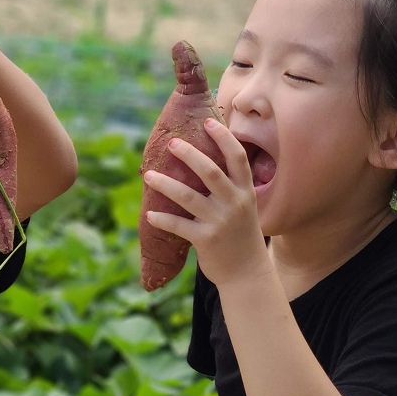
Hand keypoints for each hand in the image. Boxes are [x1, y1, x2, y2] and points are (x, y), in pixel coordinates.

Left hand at [144, 119, 269, 286]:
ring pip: (188, 197)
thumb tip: (200, 159)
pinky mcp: (206, 240)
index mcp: (245, 191)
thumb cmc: (240, 234)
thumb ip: (228, 186)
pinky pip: (179, 226)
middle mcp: (235, 203)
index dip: (223, 138)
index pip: (237, 158)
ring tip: (148, 175)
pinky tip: (149, 214)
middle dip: (189, 154)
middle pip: (210, 171)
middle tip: (172, 143)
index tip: (208, 122)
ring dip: (165, 184)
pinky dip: (162, 219)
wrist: (248, 273)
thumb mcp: (243, 207)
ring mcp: (220, 222)